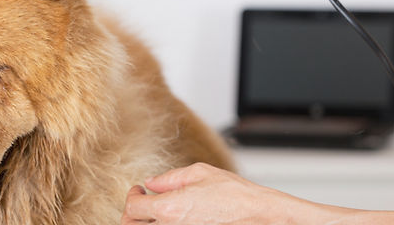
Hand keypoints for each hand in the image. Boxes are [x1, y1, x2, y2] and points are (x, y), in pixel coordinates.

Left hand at [121, 162, 321, 223]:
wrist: (261, 216)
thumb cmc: (236, 194)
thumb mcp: (200, 173)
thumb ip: (169, 178)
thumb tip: (151, 183)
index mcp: (170, 208)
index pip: (132, 208)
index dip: (132, 196)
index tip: (139, 190)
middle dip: (132, 214)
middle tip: (142, 203)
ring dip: (147, 222)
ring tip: (156, 211)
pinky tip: (175, 217)